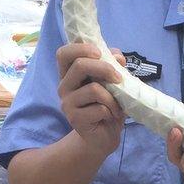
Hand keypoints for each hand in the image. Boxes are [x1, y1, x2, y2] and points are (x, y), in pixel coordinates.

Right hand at [56, 43, 127, 157]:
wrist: (104, 135)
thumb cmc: (107, 104)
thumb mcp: (112, 82)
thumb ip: (113, 65)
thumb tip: (117, 57)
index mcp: (69, 74)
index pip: (63, 53)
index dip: (81, 48)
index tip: (100, 53)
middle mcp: (64, 86)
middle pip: (80, 66)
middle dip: (105, 68)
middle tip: (119, 78)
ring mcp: (67, 103)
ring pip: (94, 89)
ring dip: (112, 97)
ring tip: (116, 106)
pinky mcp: (75, 119)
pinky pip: (100, 108)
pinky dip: (112, 111)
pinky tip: (110, 117)